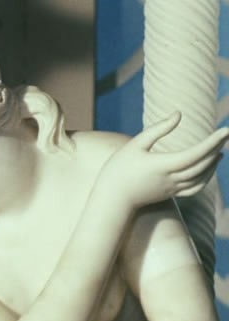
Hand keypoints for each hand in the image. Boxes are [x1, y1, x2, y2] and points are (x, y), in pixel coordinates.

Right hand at [97, 113, 227, 207]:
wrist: (112, 198)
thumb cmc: (119, 169)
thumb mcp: (135, 145)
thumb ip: (158, 129)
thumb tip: (179, 114)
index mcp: (161, 166)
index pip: (194, 154)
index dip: (212, 142)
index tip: (225, 130)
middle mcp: (170, 179)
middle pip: (201, 164)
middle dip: (216, 148)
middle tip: (226, 134)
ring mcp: (171, 188)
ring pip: (201, 177)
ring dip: (213, 163)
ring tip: (220, 149)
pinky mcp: (169, 194)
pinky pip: (194, 188)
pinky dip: (206, 177)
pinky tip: (209, 167)